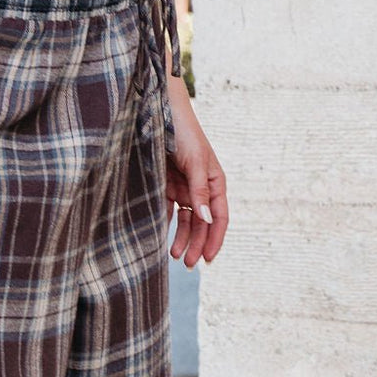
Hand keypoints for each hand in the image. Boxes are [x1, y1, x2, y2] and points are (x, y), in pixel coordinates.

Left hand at [165, 72, 228, 267]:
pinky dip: (168, 226)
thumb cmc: (182, 131)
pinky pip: (169, 211)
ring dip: (183, 239)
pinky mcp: (165, 186)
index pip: (220, 217)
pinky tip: (162, 239)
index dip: (215, 239)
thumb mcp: (195, 161)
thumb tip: (207, 219)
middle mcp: (201, 187)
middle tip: (189, 265)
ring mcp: (183, 187)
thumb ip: (200, 191)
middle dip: (197, 244)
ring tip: (175, 256)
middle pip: (203, 223)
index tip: (208, 259)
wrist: (157, 111)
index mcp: (215, 181)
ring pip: (187, 221)